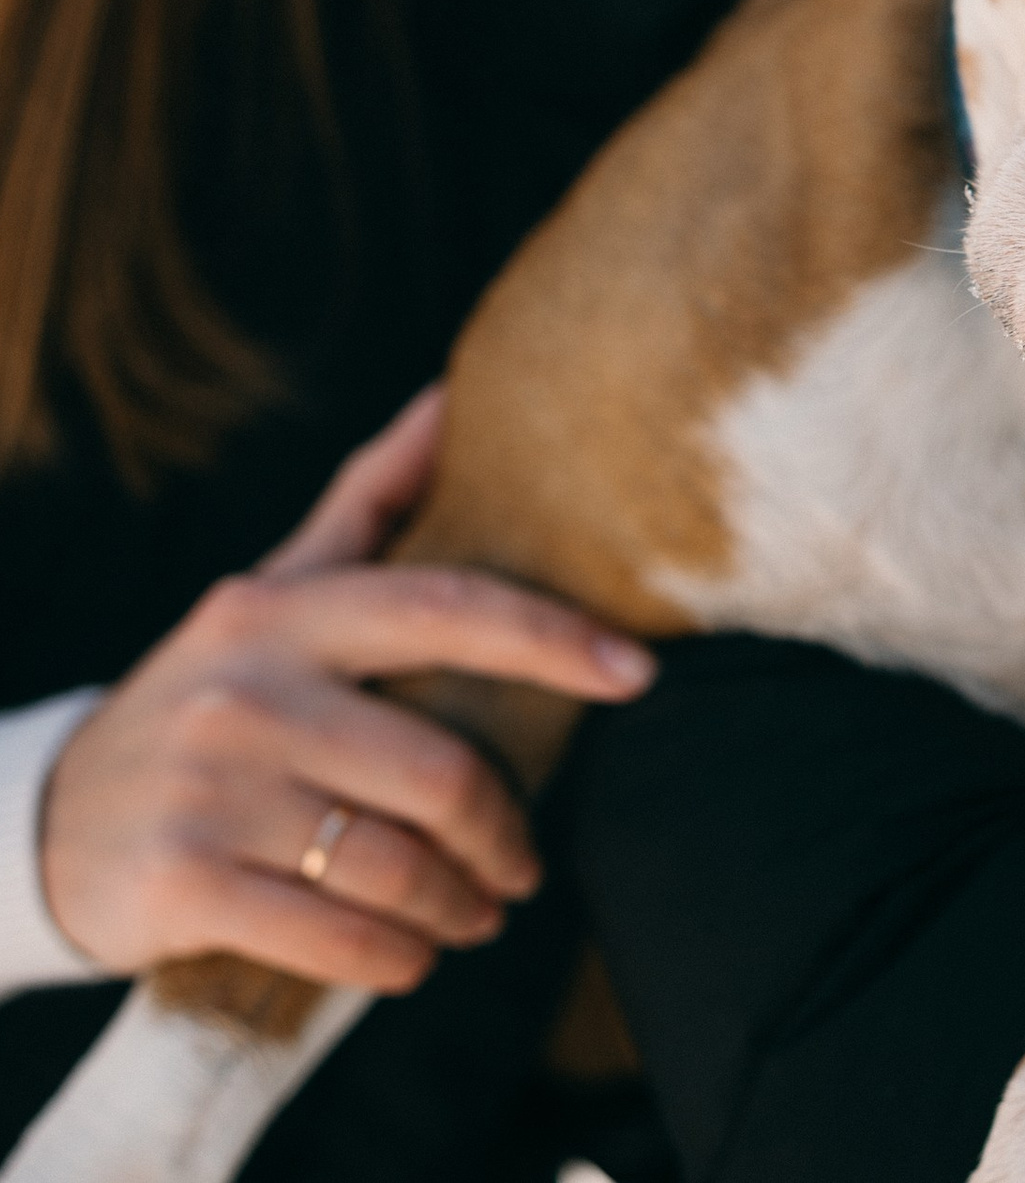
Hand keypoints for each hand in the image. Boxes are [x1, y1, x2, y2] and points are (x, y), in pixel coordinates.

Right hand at [38, 386, 655, 992]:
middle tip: (523, 867)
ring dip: (458, 905)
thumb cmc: (207, 695)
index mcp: (287, 612)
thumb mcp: (275, 590)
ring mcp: (212, 790)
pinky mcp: (182, 883)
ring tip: (477, 914)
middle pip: (440, 770)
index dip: (556, 640)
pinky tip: (412, 956)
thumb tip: (457, 393)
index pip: (451, 609)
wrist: (43, 818)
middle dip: (503, 834)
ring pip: (395, 863)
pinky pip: (330, 934)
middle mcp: (249, 692)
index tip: (639, 674)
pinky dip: (393, 958)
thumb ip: (370, 498)